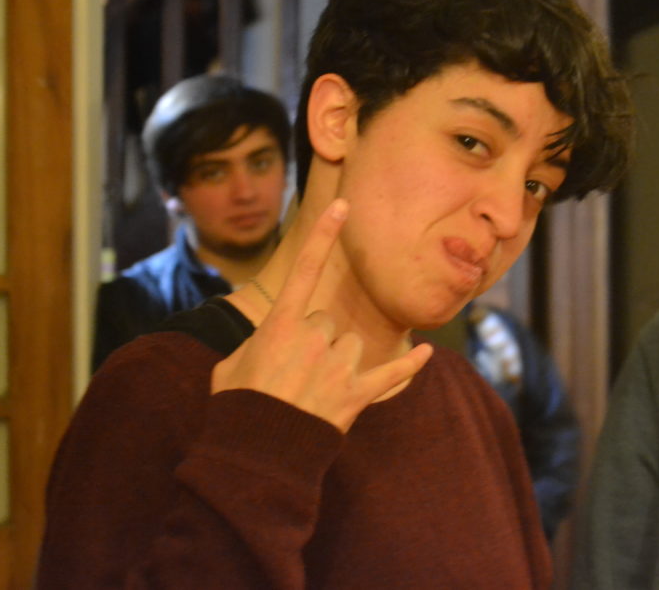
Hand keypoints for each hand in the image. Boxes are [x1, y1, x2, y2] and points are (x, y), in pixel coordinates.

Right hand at [210, 199, 433, 431]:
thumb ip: (254, 343)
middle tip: (294, 373)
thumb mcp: (230, 365)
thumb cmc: (238, 406)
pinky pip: (391, 372)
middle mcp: (313, 336)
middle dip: (316, 343)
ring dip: (340, 362)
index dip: (324, 234)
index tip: (342, 204)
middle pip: (327, 323)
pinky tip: (427, 354)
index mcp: (280, 324)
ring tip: (316, 390)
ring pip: (352, 346)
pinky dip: (409, 365)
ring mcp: (338, 364)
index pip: (306, 269)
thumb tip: (269, 344)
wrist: (256, 453)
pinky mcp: (357, 393)